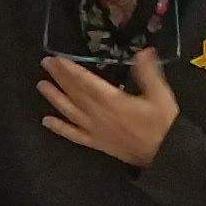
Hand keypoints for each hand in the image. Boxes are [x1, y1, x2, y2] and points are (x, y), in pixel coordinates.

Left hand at [33, 48, 182, 170]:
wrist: (164, 154)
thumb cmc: (163, 123)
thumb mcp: (160, 95)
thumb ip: (149, 73)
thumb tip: (143, 51)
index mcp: (113, 101)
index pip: (86, 82)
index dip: (70, 70)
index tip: (57, 59)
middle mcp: (99, 115)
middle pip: (75, 94)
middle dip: (59, 78)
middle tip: (45, 64)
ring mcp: (95, 130)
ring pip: (70, 112)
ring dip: (55, 98)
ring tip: (41, 85)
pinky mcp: (96, 143)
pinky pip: (74, 135)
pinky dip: (60, 128)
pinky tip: (46, 122)